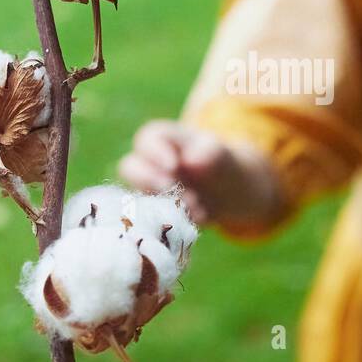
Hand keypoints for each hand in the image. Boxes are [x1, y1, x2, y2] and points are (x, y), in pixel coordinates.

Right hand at [118, 119, 282, 227]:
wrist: (232, 194)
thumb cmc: (221, 164)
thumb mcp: (222, 154)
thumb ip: (210, 152)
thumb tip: (191, 161)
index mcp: (163, 141)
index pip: (147, 139)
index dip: (154, 152)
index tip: (173, 165)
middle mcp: (148, 166)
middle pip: (129, 167)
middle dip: (146, 179)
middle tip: (169, 187)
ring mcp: (149, 192)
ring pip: (137, 197)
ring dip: (160, 204)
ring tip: (193, 206)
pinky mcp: (155, 216)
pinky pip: (151, 221)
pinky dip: (172, 222)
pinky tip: (197, 218)